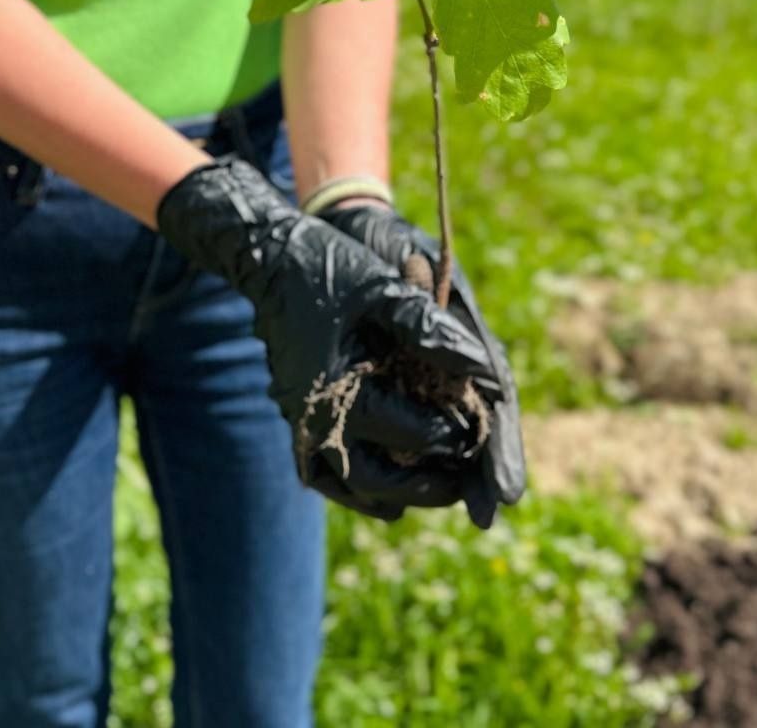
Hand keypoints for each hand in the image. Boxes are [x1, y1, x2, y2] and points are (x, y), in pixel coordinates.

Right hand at [156, 159, 501, 519]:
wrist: (271, 259)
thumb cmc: (333, 269)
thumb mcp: (386, 289)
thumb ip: (432, 330)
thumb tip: (485, 372)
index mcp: (339, 389)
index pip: (411, 433)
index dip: (455, 436)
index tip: (484, 428)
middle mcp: (314, 420)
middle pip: (378, 481)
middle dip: (429, 486)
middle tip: (469, 479)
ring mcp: (301, 426)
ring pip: (351, 488)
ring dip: (398, 494)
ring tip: (442, 487)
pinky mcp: (298, 424)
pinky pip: (329, 477)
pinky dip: (362, 491)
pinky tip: (394, 496)